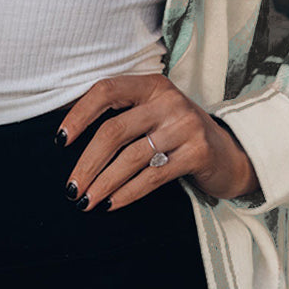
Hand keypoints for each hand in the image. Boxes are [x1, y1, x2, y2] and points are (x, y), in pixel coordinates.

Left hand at [56, 73, 258, 210]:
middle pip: (114, 131)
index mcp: (151, 85)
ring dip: (103, 183)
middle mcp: (169, 101)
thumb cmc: (177, 134)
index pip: (106, 91)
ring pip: (131, 158)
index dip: (79, 114)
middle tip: (71, 188)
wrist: (229, 154)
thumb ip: (119, 115)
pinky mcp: (197, 153)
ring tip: (86, 201)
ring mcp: (185, 126)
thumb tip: (65, 132)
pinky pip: (153, 176)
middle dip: (87, 163)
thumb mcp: (152, 114)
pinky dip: (128, 192)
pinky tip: (111, 204)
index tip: (60, 140)